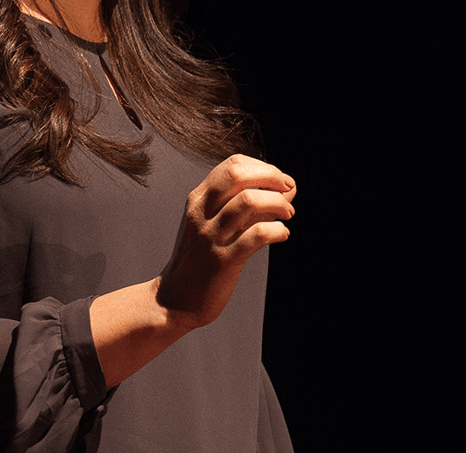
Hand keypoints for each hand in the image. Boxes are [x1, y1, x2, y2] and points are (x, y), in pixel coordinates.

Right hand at [156, 154, 295, 330]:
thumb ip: (249, 205)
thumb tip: (290, 189)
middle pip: (238, 175)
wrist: (175, 300)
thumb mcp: (217, 224)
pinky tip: (282, 235)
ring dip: (278, 203)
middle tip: (288, 191)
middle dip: (272, 177)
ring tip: (287, 215)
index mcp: (199, 199)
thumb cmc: (201, 259)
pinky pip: (257, 235)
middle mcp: (202, 213)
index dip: (263, 167)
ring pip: (249, 201)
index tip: (280, 182)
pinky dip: (277, 230)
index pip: (233, 165)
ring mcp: (211, 236)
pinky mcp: (223, 261)